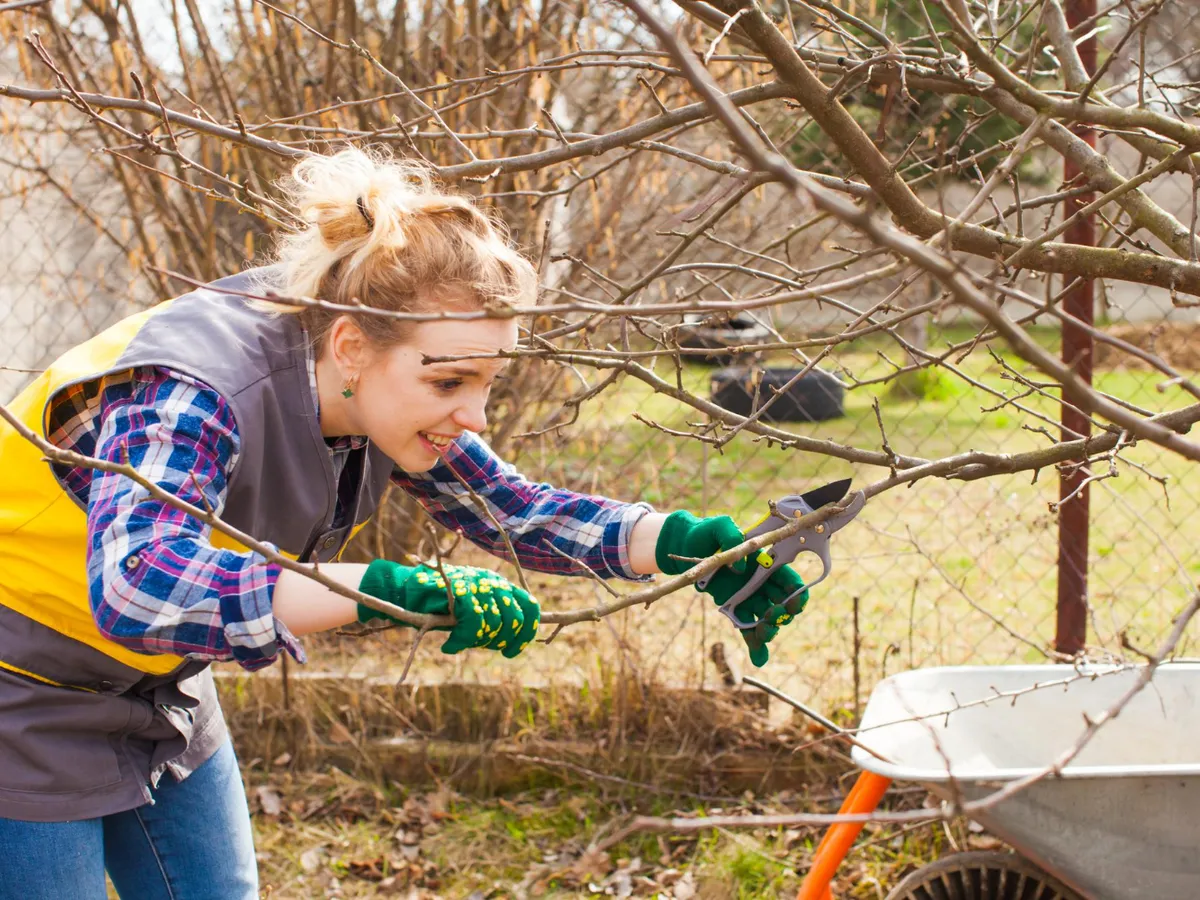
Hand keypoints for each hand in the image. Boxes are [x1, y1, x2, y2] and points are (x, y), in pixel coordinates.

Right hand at [357, 560, 539, 657]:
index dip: (526, 633)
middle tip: (484, 648)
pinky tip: (449, 646)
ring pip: (495, 622)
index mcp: (500, 585)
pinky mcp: (460, 590)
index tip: (510, 651)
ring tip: (461, 643)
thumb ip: (492, 619)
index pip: (530, 607)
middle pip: (515, 618)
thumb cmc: (440, 605)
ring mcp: (476, 584)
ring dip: (479, 641)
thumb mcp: (472, 610)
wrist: (407, 591)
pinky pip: (473, 623)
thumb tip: (512, 641)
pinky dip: (462, 640)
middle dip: (503, 641)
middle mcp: (492, 581)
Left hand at [655, 511, 807, 666]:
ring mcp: (750, 597)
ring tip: (763, 634)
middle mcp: (763, 583)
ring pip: (768, 620)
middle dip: (783, 614)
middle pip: (783, 604)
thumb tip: (741, 567)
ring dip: (770, 630)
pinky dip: (755, 645)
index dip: (797, 594)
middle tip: (771, 616)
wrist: (689, 547)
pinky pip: (748, 629)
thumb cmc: (709, 533)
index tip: (792, 603)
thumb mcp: (719, 526)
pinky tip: (759, 660)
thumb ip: (731, 535)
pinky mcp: (734, 609)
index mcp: (767, 563)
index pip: (791, 581)